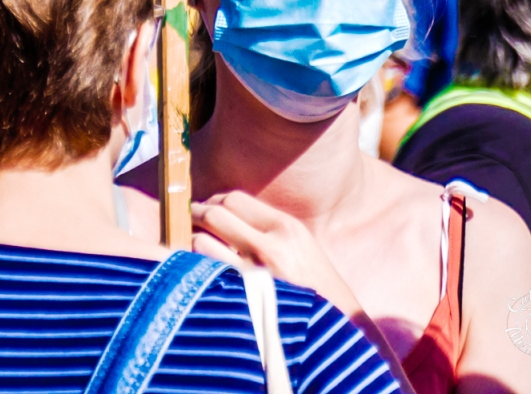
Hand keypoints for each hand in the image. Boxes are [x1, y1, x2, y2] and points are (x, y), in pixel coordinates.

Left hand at [191, 190, 360, 318]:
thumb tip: (225, 214)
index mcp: (286, 227)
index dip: (215, 200)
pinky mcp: (244, 300)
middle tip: (190, 219)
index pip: (235, 199)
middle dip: (197, 214)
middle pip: (217, 213)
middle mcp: (271, 245)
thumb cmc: (316, 288)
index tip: (207, 207)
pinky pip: (206, 272)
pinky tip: (199, 270)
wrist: (339, 330)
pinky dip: (197, 266)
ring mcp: (256, 274)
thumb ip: (267, 228)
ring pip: (204, 241)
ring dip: (194, 240)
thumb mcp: (300, 246)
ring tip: (193, 245)